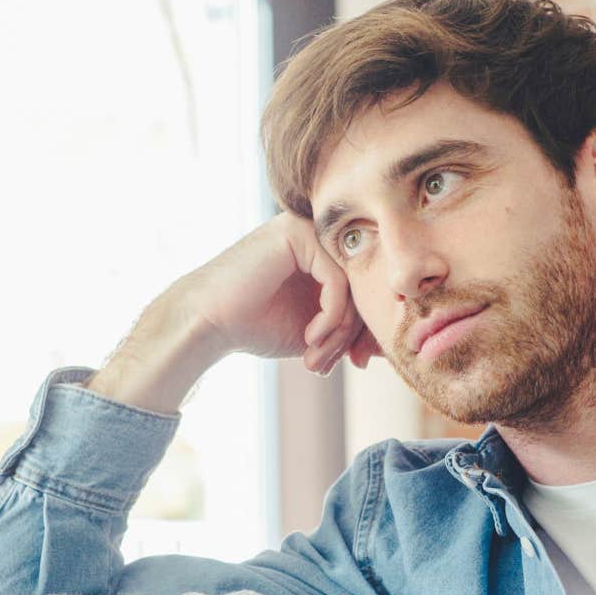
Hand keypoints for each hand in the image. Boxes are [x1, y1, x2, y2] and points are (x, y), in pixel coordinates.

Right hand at [182, 212, 368, 372]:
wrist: (207, 323)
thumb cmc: (254, 326)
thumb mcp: (315, 331)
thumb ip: (349, 329)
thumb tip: (388, 347)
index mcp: (323, 254)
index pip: (364, 288)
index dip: (364, 330)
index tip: (354, 363)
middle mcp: (318, 236)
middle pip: (362, 286)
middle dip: (352, 334)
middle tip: (333, 365)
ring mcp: (307, 230)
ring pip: (353, 285)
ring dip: (340, 332)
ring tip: (316, 357)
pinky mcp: (297, 234)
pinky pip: (337, 281)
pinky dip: (331, 317)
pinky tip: (310, 336)